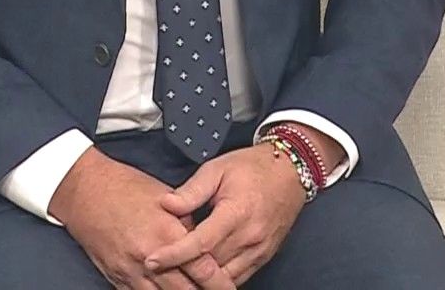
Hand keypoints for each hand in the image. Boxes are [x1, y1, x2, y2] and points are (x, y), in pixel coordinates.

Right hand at [48, 147, 227, 288]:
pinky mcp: (116, 277)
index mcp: (167, 233)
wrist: (86, 192)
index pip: (202, 267)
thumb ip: (188, 223)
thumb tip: (205, 240)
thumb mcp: (167, 198)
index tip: (229, 286)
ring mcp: (131, 270)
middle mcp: (150, 257)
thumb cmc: (126, 188)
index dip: (219, 281)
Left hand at [143, 144, 308, 284]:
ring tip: (178, 274)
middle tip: (157, 267)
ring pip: (224, 278)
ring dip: (201, 279)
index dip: (174, 255)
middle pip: (210, 265)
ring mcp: (259, 250)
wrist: (292, 171)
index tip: (152, 261)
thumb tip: (166, 204)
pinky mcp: (264, 256)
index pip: (200, 243)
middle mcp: (250, 236)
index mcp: (237, 212)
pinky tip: (202, 276)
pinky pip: (238, 278)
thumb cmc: (253, 167)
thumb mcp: (218, 168)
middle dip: (182, 269)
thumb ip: (192, 190)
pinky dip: (219, 281)